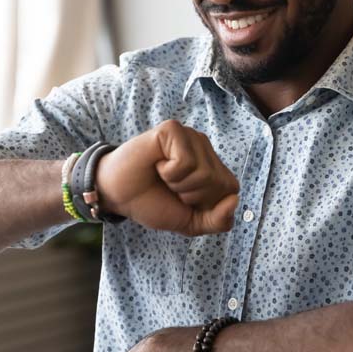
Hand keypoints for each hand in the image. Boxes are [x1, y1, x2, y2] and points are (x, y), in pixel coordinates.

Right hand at [95, 120, 239, 235]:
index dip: (206, 204)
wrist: (117, 195)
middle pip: (219, 183)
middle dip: (192, 195)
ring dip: (179, 184)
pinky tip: (157, 165)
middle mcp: (205, 148)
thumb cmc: (152, 202)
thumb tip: (235, 200)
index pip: (232, 190)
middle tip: (170, 187)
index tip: (183, 199)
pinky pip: (186, 162)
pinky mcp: (173, 129)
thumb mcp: (191, 222)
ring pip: (204, 173)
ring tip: (163, 176)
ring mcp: (189, 136)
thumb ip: (218, 221)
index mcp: (213, 166)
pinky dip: (169, 172)